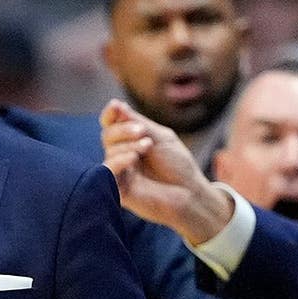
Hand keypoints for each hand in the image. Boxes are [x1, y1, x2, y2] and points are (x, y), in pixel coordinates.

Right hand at [99, 99, 230, 244]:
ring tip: (147, 147)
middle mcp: (122, 155)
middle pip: (108, 134)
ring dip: (127, 144)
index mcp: (131, 141)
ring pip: (109, 150)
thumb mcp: (160, 137)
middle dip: (123, 129)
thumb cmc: (178, 166)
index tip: (116, 107)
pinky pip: (108, 171)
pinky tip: (133, 158)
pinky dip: (119, 160)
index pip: (111, 124)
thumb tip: (115, 104)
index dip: (110, 114)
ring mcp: (119, 172)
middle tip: (141, 132)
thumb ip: (137, 123)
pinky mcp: (118, 189)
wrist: (189, 194)